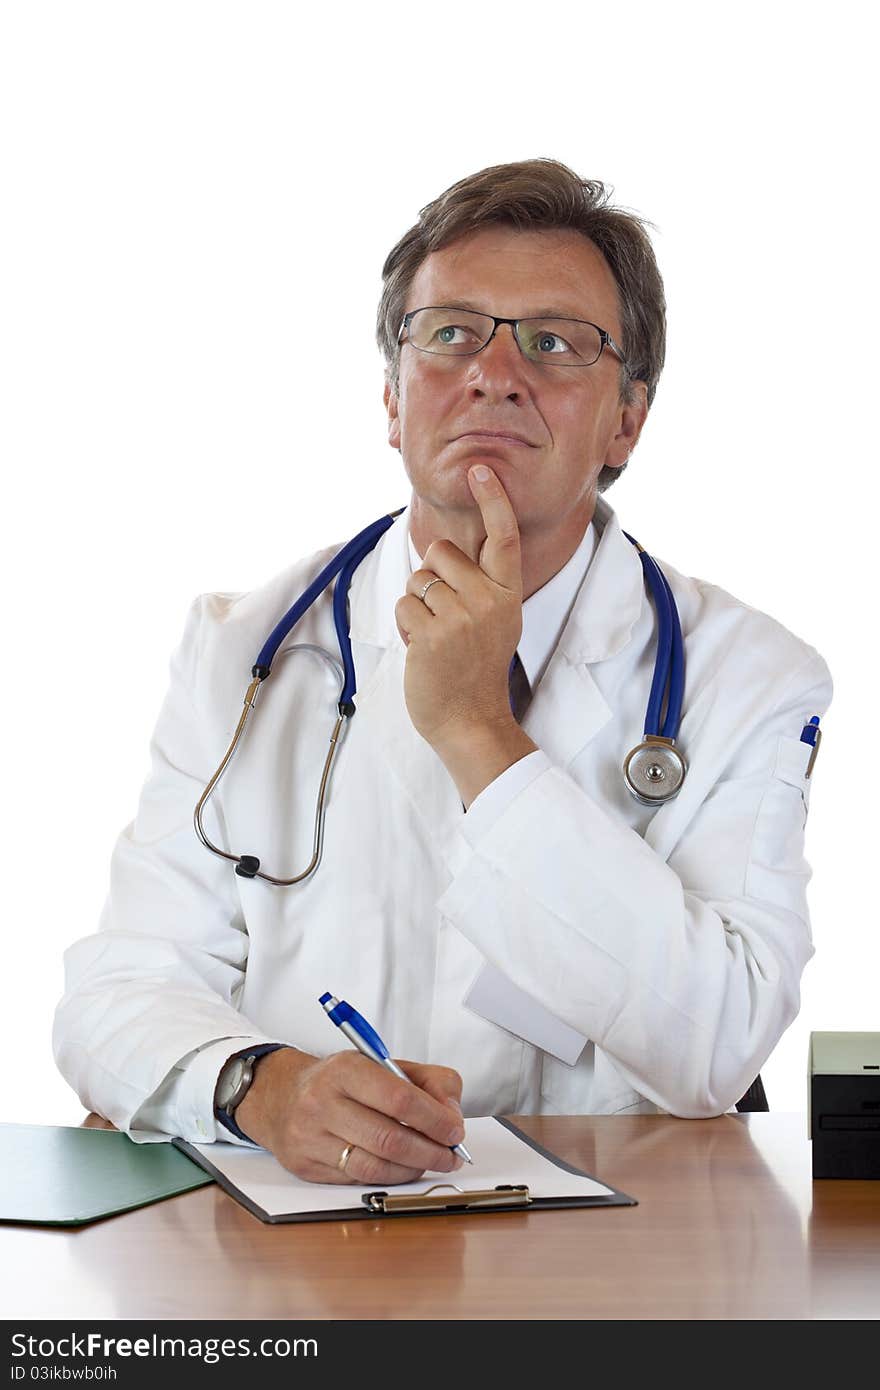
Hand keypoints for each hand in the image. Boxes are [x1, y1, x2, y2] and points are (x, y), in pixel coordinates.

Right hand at [234, 1047, 465, 1184]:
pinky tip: (401, 1168)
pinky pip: (359, 1180)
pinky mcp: (306, 1166)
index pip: (399, 1098)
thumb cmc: (340, 1081)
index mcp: (346, 1069)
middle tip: (450, 1154)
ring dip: (413, 1169)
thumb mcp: (383, 1064)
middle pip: (389, 1139)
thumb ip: (427, 1081)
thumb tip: (451, 1114)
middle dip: (431, 1151)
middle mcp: (323, 1103)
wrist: (281, 1096)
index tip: (455, 1130)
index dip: (435, 1119)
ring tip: (431, 1162)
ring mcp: (311, 1138)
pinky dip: (389, 1177)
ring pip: (375, 1167)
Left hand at [394, 464, 522, 750]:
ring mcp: (461, 618)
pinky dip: (405, 625)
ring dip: (416, 604)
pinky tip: (423, 648)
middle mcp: (489, 601)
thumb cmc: (476, 668)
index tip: (479, 469)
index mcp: (508, 594)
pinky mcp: (432, 635)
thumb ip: (481, 584)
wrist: (470, 719)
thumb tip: (444, 551)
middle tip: (444, 614)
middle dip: (431, 575)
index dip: (493, 500)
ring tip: (435, 635)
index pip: (504, 537)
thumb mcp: (496, 620)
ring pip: (417, 579)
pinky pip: (403, 605)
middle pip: (441, 551)